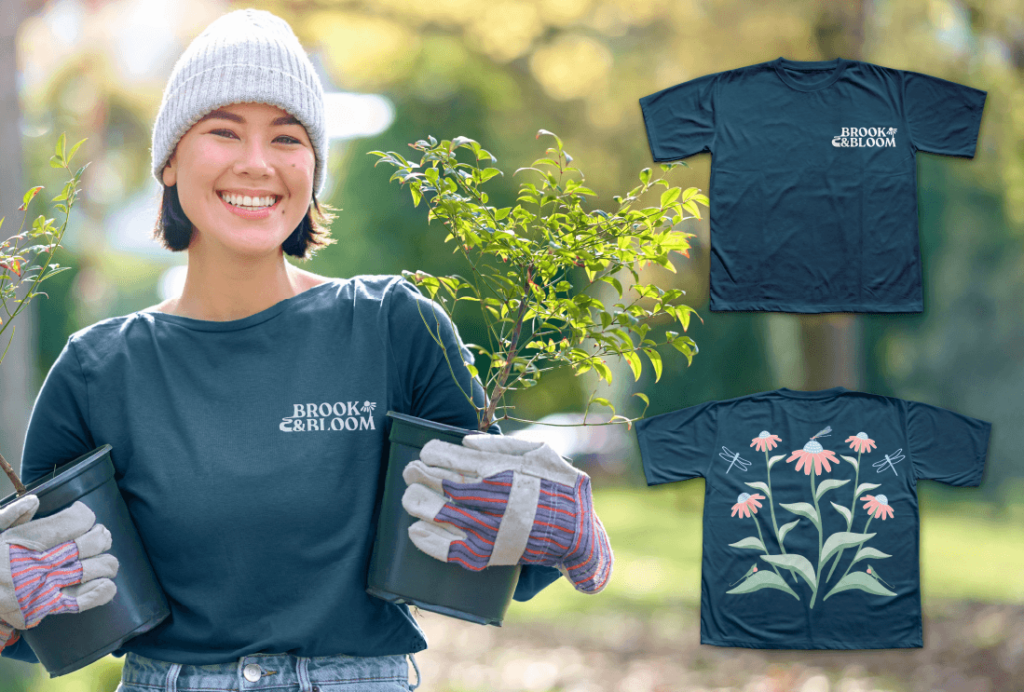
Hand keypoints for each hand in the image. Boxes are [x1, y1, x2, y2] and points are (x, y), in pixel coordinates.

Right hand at [0, 494, 118, 644]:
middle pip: (87, 544)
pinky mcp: (40, 609)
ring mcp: (40, 588)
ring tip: (107, 559)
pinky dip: (98, 593)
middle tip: (101, 536)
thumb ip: (11, 514)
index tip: (85, 515)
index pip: (73, 522)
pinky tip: (108, 585)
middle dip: (100, 537)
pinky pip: (77, 602)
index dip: (85, 516)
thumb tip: (35, 500)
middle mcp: (35, 564)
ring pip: (88, 571)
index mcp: (24, 541)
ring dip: (105, 563)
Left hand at [401, 433, 612, 593]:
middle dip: (419, 475)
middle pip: (441, 485)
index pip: (454, 459)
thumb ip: (503, 444)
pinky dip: (427, 541)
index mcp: (502, 472)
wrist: (577, 533)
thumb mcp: (540, 452)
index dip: (433, 454)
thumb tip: (465, 441)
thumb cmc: (559, 487)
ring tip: (409, 496)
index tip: (425, 453)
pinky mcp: (487, 555)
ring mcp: (487, 530)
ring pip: (439, 515)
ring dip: (417, 504)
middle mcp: (491, 500)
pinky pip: (449, 549)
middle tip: (410, 471)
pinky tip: (415, 530)